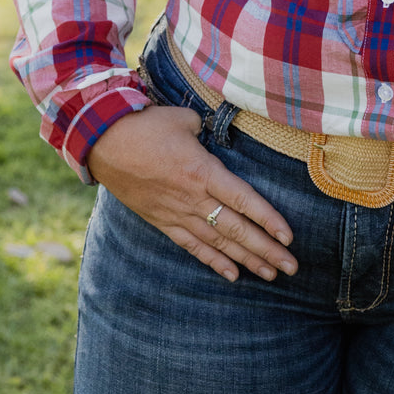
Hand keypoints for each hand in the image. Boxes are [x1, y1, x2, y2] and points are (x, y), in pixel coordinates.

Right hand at [86, 105, 297, 284]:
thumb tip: (215, 135)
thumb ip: (205, 131)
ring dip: (246, 260)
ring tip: (270, 274)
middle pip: (236, 229)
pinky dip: (213, 261)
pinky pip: (192, 246)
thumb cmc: (145, 125)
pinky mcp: (162, 221)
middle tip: (291, 267)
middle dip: (266, 250)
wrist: (102, 143)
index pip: (243, 200)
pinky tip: (231, 274)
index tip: (288, 238)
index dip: (268, 220)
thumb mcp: (183, 119)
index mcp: (201, 171)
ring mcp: (176, 213)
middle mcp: (192, 198)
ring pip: (218, 243)